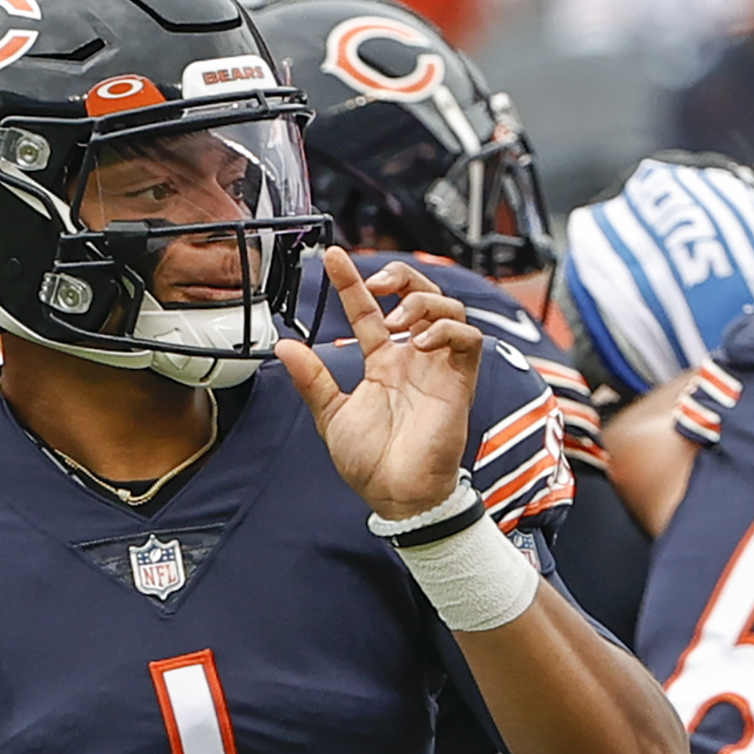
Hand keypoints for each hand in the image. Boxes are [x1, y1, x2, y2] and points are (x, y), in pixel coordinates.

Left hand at [280, 248, 484, 517]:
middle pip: (420, 295)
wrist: (397, 495)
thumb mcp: (331, 415)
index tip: (333, 258)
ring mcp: (438, 367)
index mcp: (384, 364)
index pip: (368, 310)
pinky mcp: (460, 381)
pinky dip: (447, 328)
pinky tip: (421, 340)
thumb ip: (313, 379)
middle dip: (401, 278)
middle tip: (376, 283)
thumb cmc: (371, 465)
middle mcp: (413, 359)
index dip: (351, 282)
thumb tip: (285, 347)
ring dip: (422, 302)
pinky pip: (468, 338)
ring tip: (395, 321)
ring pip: (449, 308)